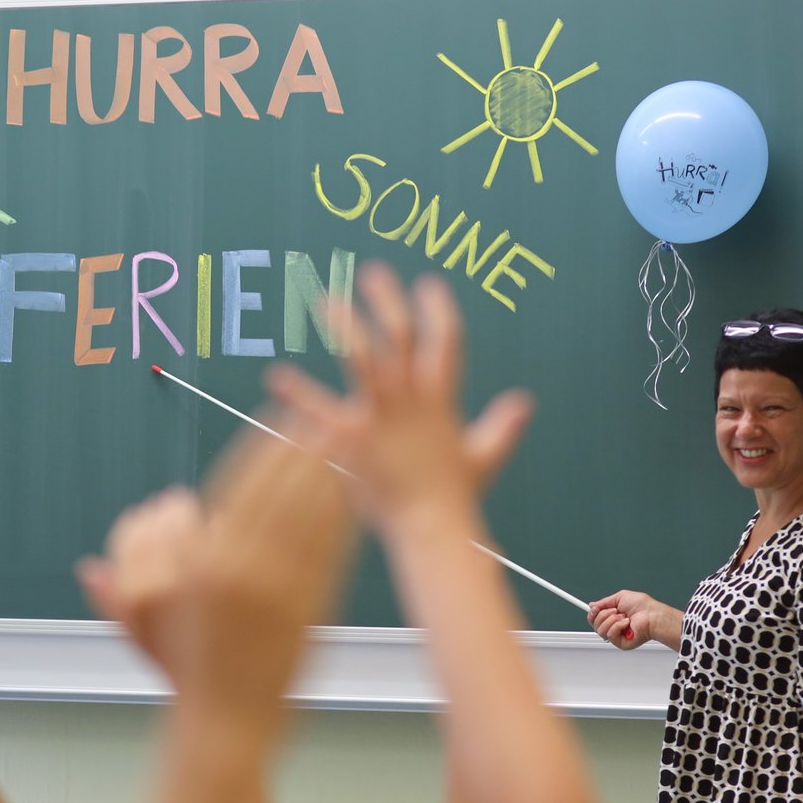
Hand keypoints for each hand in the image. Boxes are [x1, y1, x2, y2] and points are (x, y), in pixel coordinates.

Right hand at [88, 425, 352, 714]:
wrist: (227, 718)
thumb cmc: (187, 671)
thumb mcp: (145, 628)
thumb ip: (120, 590)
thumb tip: (88, 568)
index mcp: (200, 562)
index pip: (238, 485)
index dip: (262, 447)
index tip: (276, 420)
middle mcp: (239, 567)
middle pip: (278, 489)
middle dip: (299, 448)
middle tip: (315, 415)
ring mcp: (278, 586)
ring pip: (309, 512)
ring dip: (325, 472)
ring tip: (338, 442)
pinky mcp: (309, 604)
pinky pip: (329, 547)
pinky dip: (339, 515)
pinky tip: (348, 494)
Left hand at [267, 262, 529, 529]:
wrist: (431, 530)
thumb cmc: (453, 498)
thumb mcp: (483, 457)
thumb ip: (502, 427)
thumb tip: (525, 403)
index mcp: (442, 399)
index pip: (446, 340)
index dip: (438, 308)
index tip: (429, 283)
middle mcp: (412, 399)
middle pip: (401, 335)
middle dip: (387, 300)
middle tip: (371, 272)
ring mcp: (381, 416)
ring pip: (363, 356)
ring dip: (345, 326)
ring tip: (325, 301)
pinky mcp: (352, 439)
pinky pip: (319, 408)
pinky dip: (297, 391)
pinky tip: (277, 375)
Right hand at [588, 590, 660, 649]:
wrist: (652, 615)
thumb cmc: (643, 606)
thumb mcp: (620, 597)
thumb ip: (604, 602)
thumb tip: (592, 605)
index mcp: (613, 616)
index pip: (596, 618)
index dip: (592, 613)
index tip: (593, 608)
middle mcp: (614, 626)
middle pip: (595, 624)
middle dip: (603, 614)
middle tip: (615, 610)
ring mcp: (617, 635)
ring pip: (600, 630)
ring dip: (611, 619)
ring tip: (624, 616)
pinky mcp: (620, 643)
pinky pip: (609, 635)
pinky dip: (617, 626)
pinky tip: (627, 623)